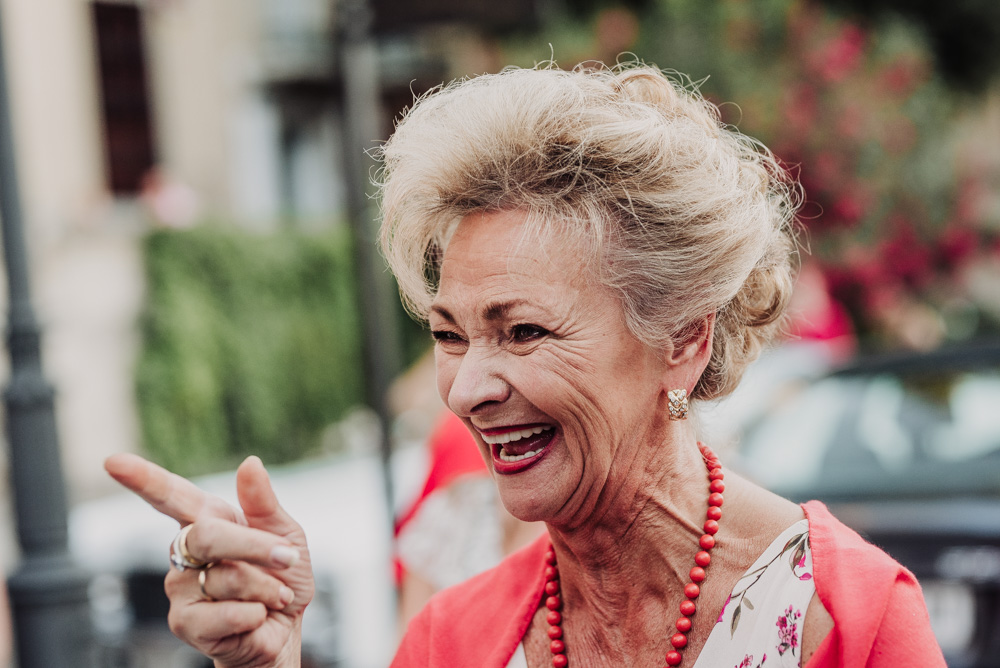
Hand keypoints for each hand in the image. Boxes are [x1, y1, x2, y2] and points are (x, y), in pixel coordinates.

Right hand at [105, 453, 314, 667]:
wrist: (286, 628)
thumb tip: (250, 463)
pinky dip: (256, 613)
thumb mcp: (285, 533)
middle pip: (207, 535)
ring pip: (226, 578)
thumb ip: (264, 502)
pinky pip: (227, 613)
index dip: (143, 479)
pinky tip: (256, 617)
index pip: (171, 495)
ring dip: (266, 588)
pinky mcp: (183, 623)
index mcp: (207, 519)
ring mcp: (179, 587)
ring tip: (273, 597)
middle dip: (254, 546)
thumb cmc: (282, 576)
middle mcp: (185, 550)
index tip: (113, 462)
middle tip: (287, 558)